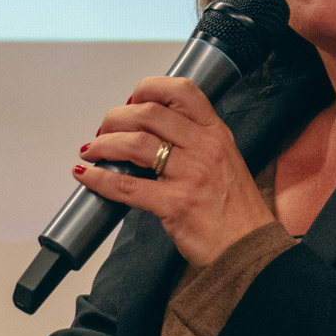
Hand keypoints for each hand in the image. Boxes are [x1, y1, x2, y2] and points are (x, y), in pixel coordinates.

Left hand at [74, 76, 274, 265]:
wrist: (248, 246)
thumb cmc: (234, 207)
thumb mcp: (223, 159)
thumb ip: (192, 140)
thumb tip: (147, 129)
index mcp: (215, 132)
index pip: (181, 91)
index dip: (148, 88)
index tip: (131, 100)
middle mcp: (204, 147)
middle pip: (148, 114)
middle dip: (115, 118)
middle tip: (103, 130)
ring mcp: (191, 175)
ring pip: (134, 144)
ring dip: (103, 144)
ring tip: (92, 151)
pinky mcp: (176, 204)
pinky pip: (127, 186)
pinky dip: (99, 179)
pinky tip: (87, 175)